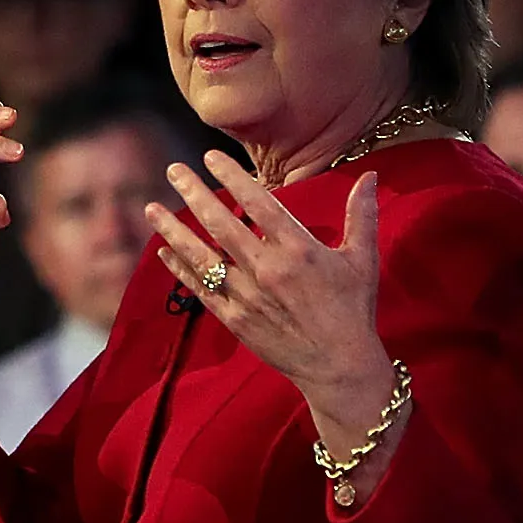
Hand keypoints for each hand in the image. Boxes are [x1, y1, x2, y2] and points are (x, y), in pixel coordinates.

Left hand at [145, 150, 393, 419]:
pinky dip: (180, 270)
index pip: (258, 204)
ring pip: (201, 257)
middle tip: (172, 170)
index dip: (233, 177)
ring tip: (150, 208)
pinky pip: (201, 290)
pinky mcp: (235, 319)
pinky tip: (164, 251)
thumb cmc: (354, 310)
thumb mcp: (363, 260)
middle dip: (194, 194)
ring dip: (173, 230)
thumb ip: (362, 215)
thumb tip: (371, 175)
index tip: (210, 156)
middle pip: (221, 225)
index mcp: (298, 250)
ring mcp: (246, 296)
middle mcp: (266, 270)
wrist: (340, 366)